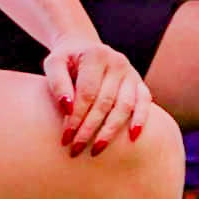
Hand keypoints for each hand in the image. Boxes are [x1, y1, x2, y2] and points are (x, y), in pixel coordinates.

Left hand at [39, 37, 153, 158]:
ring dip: (110, 131)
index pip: (87, 93)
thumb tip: (67, 106)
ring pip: (124, 106)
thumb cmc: (66, 61)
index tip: (65, 137)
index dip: (76, 117)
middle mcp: (117, 62)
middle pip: (105, 102)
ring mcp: (131, 72)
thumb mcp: (54, 64)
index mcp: (96, 55)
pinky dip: (141, 119)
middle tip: (76, 149)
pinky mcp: (139, 82)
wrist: (83, 48)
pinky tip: (133, 138)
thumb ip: (57, 83)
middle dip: (89, 128)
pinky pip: (144, 102)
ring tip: (96, 150)